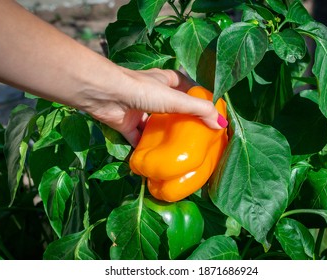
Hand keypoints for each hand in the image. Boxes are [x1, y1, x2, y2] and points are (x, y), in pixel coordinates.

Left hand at [85, 68, 226, 146]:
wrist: (105, 95)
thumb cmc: (142, 90)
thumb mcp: (176, 98)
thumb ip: (200, 110)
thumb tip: (222, 124)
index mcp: (166, 81)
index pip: (188, 88)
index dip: (199, 99)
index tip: (211, 115)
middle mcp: (153, 94)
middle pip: (173, 108)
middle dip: (183, 121)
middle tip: (197, 137)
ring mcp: (140, 110)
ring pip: (157, 125)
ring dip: (165, 136)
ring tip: (180, 150)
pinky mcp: (128, 124)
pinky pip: (140, 139)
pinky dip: (147, 148)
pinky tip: (158, 159)